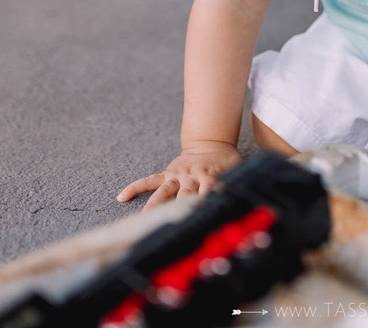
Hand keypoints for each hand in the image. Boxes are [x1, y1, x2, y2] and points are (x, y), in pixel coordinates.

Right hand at [116, 140, 241, 211]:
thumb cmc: (226, 162)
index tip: (204, 218)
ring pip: (164, 191)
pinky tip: (121, 196)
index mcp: (210, 177)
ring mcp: (178, 175)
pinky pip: (149, 180)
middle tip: (173, 224)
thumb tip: (245, 199)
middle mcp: (192, 177)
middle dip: (179, 208)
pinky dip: (136, 187)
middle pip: (184, 195)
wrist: (212, 144)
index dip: (206, 204)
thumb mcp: (237, 171)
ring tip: (144, 218)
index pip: (208, 192)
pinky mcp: (168, 174)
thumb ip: (238, 185)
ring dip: (155, 204)